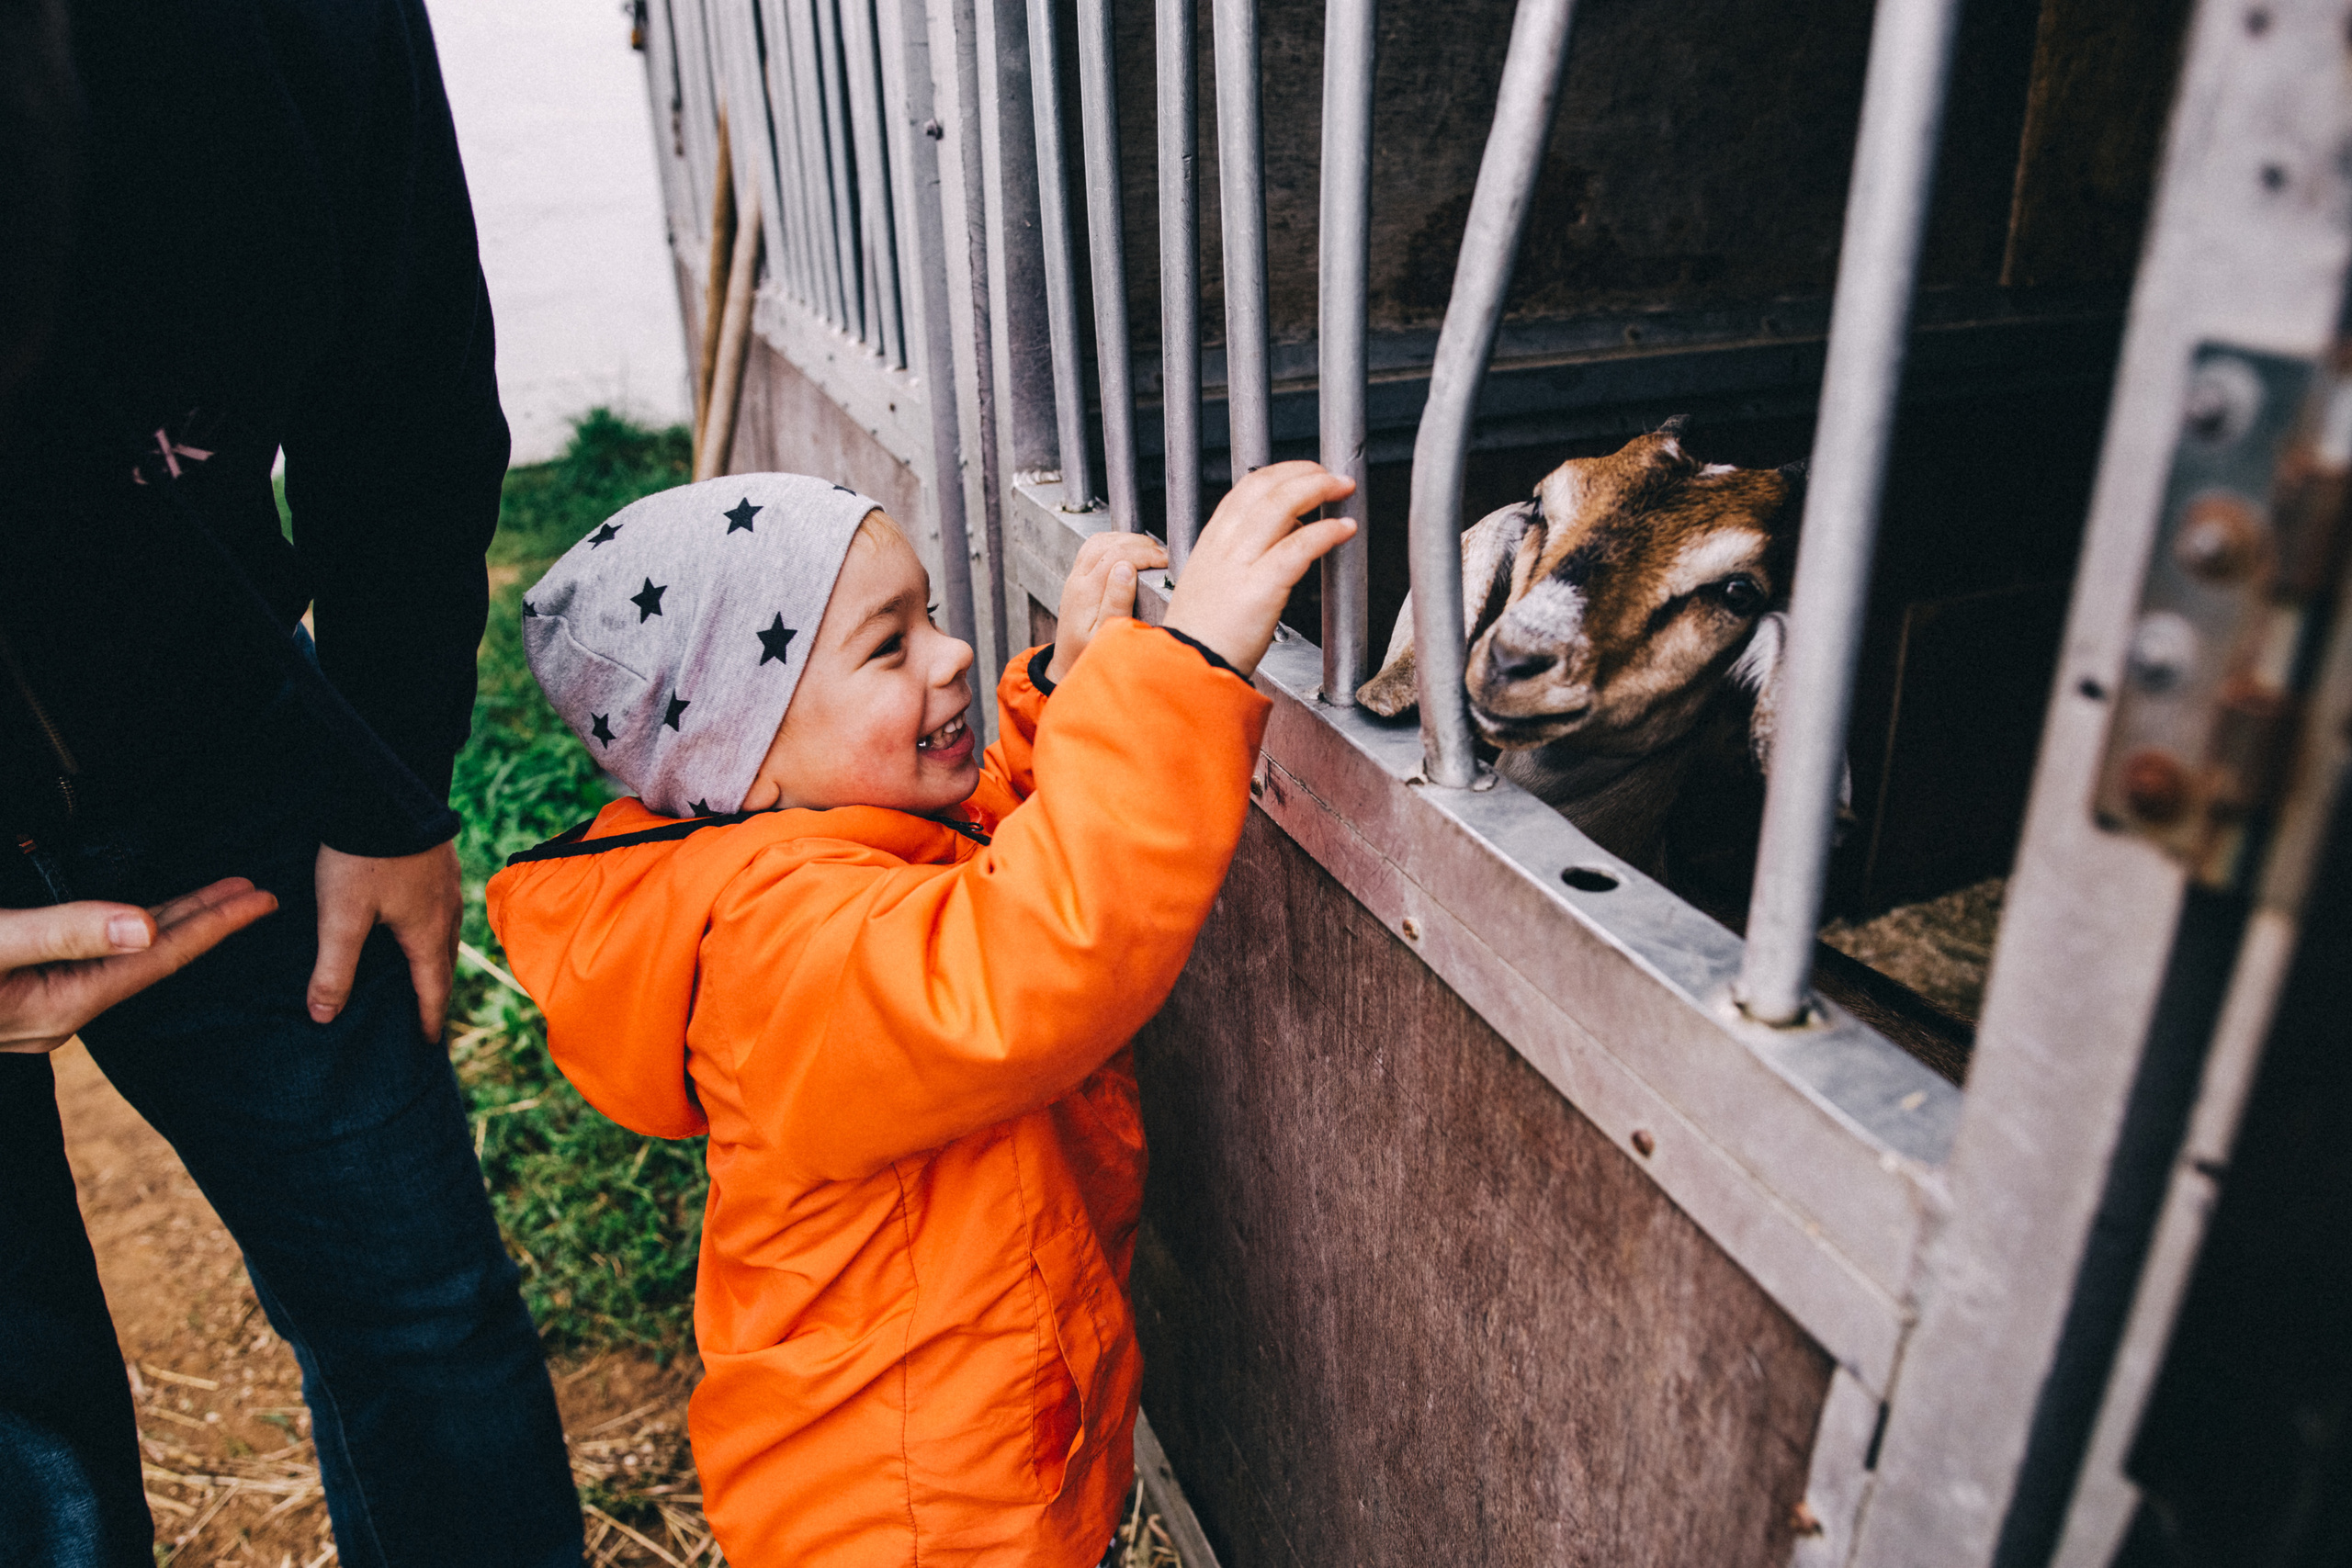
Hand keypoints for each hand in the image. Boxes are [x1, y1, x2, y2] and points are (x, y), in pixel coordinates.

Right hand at [0, 880, 278, 1053]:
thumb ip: (63, 935)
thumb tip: (147, 929)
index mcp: (64, 1005)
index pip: (161, 958)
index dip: (214, 923)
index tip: (261, 899)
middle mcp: (62, 1015)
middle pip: (153, 960)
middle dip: (207, 921)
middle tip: (257, 892)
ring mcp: (42, 1010)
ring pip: (125, 961)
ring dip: (172, 924)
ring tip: (218, 896)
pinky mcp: (25, 999)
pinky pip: (96, 964)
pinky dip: (128, 937)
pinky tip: (144, 922)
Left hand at [310, 842, 460, 1041]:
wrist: (386, 792)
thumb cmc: (364, 857)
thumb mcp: (341, 917)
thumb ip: (334, 968)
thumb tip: (324, 1017)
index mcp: (426, 932)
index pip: (432, 989)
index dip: (427, 1019)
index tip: (427, 1045)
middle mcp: (446, 913)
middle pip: (446, 965)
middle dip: (437, 994)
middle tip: (428, 1017)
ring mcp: (448, 886)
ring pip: (447, 935)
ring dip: (437, 961)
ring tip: (424, 974)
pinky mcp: (441, 863)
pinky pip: (444, 910)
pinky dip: (435, 930)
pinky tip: (421, 921)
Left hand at [1045, 531, 1169, 685]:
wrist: (1068, 661)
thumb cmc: (1089, 652)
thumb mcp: (1105, 634)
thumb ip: (1116, 602)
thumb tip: (1126, 569)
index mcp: (1086, 592)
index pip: (1117, 556)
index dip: (1145, 553)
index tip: (1165, 561)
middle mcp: (1078, 580)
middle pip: (1108, 543)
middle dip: (1140, 544)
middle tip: (1163, 556)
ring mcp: (1076, 576)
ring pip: (1100, 541)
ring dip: (1127, 540)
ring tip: (1151, 551)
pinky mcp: (1077, 577)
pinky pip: (1093, 547)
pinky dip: (1114, 541)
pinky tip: (1130, 549)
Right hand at [1163, 461, 1356, 677]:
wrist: (1188, 667)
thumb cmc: (1205, 634)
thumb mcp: (1213, 580)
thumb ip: (1244, 553)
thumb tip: (1287, 531)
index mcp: (1212, 540)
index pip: (1248, 487)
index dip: (1282, 472)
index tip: (1306, 472)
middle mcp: (1224, 544)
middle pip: (1267, 487)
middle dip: (1306, 473)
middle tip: (1333, 476)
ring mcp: (1240, 563)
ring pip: (1282, 506)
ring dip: (1319, 489)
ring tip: (1343, 489)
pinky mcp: (1260, 587)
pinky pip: (1299, 547)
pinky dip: (1326, 532)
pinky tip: (1344, 529)